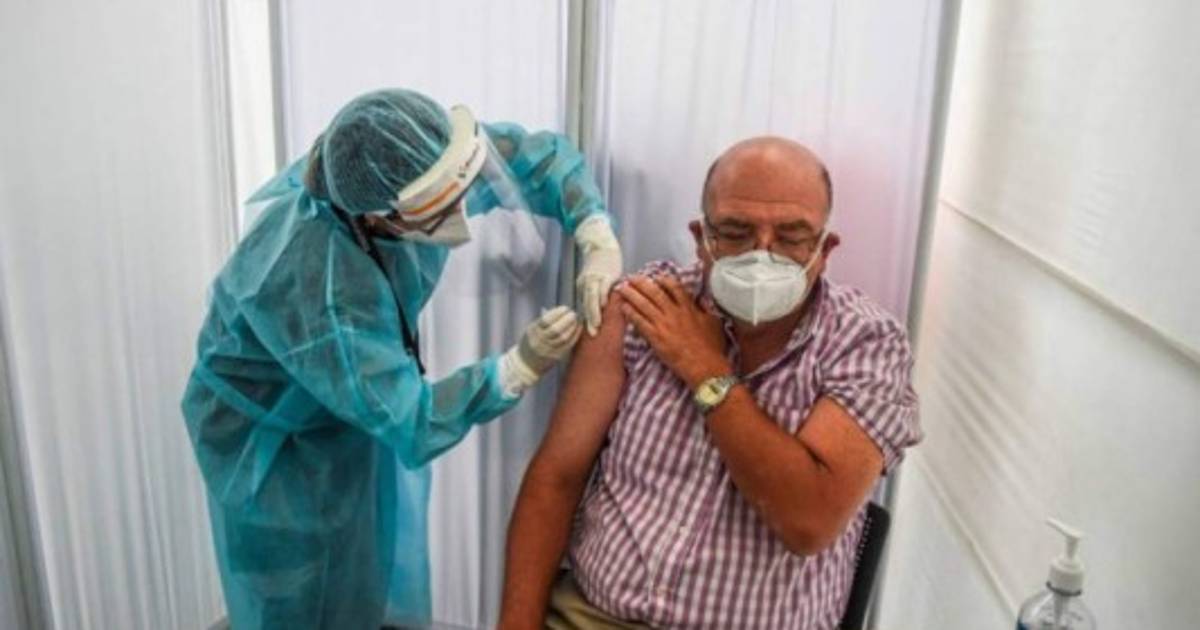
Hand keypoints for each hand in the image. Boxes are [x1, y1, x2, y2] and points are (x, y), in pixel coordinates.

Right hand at [500, 306, 582, 396]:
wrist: (527, 365)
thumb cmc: (531, 342)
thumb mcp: (532, 329)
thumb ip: (543, 320)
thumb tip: (560, 310)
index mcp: (532, 331)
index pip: (545, 320)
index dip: (557, 313)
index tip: (565, 308)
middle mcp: (539, 341)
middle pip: (556, 329)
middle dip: (567, 320)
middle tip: (573, 313)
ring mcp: (548, 350)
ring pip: (563, 338)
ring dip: (572, 327)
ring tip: (576, 320)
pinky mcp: (556, 357)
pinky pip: (568, 345)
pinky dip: (575, 335)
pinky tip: (578, 328)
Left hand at [574, 216, 623, 336]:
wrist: (600, 245)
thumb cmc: (598, 265)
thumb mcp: (590, 279)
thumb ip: (592, 293)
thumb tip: (594, 310)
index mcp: (583, 286)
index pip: (584, 306)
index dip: (586, 320)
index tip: (588, 334)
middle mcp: (588, 283)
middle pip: (587, 303)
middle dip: (590, 319)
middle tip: (592, 334)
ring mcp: (597, 278)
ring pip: (593, 297)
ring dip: (595, 311)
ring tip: (597, 325)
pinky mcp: (607, 273)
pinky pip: (604, 286)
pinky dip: (604, 295)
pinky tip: (605, 306)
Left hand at [616, 274, 730, 387]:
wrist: (704, 366)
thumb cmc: (712, 348)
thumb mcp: (714, 323)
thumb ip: (706, 310)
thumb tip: (703, 300)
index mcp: (689, 308)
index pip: (674, 288)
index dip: (663, 280)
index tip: (656, 277)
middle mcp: (674, 313)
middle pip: (654, 293)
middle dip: (641, 283)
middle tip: (631, 278)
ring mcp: (663, 324)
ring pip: (644, 304)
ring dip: (631, 295)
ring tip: (622, 288)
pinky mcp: (655, 337)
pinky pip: (640, 322)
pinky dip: (630, 313)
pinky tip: (623, 307)